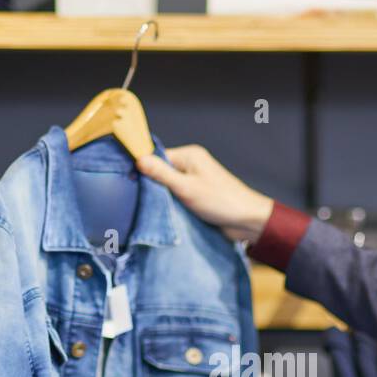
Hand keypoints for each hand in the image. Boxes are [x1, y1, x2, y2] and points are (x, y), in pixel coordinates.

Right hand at [136, 145, 273, 242]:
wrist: (247, 221)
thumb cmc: (220, 201)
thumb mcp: (186, 187)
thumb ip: (162, 174)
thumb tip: (138, 159)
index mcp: (190, 156)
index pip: (158, 157)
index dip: (144, 169)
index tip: (130, 183)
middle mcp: (191, 166)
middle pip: (161, 172)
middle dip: (152, 186)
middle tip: (138, 199)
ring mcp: (194, 181)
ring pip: (168, 187)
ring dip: (162, 198)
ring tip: (149, 208)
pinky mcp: (196, 197)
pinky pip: (177, 197)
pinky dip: (171, 205)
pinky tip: (163, 213)